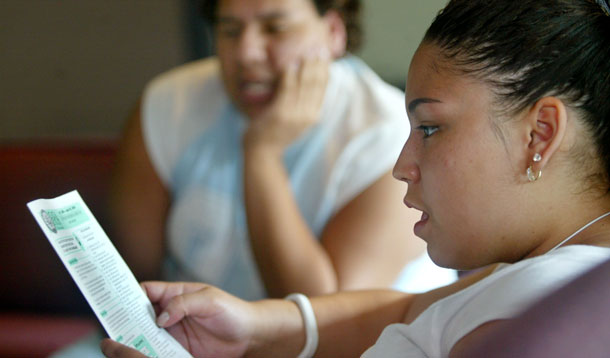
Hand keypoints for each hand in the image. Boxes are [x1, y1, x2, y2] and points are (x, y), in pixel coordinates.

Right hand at [102, 282, 256, 357]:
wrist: (249, 336)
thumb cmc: (232, 311)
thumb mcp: (210, 300)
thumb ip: (184, 304)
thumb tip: (160, 317)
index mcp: (175, 294)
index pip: (145, 291)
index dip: (127, 293)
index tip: (112, 300)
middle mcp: (169, 312)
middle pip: (139, 314)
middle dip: (123, 318)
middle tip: (108, 326)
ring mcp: (171, 332)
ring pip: (143, 334)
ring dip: (132, 338)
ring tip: (118, 344)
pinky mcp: (177, 350)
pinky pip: (156, 352)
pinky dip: (145, 353)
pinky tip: (138, 356)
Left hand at [243, 50, 330, 153]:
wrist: (262, 153)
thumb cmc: (274, 134)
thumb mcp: (293, 120)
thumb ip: (300, 105)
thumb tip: (302, 84)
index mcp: (312, 116)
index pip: (323, 90)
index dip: (325, 72)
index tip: (326, 57)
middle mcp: (307, 115)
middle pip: (316, 85)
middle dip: (319, 65)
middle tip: (320, 48)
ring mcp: (294, 115)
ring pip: (304, 85)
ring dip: (306, 66)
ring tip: (307, 52)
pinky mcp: (280, 113)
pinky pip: (287, 89)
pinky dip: (289, 75)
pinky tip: (290, 63)